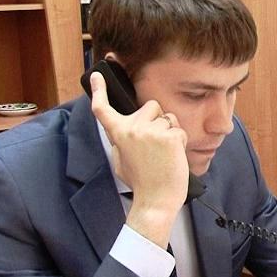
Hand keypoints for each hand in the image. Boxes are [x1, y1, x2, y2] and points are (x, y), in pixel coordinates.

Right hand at [90, 72, 187, 245]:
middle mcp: (132, 128)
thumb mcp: (121, 159)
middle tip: (155, 146)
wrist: (156, 200)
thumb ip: (122, 139)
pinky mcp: (169, 137)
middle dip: (158, 120)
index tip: (97, 76)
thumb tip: (125, 128)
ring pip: (168, 118)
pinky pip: (179, 130)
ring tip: (163, 154)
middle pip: (152, 106)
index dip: (99, 90)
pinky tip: (173, 157)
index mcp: (118, 133)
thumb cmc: (141, 182)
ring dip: (170, 132)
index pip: (104, 109)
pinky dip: (180, 142)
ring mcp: (151, 132)